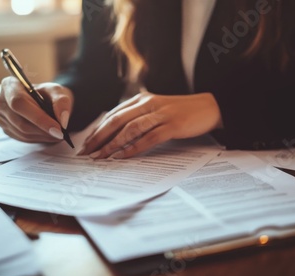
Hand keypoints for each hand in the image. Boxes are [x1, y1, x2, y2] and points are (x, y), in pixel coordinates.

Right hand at [0, 77, 73, 142]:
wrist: (43, 100)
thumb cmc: (47, 93)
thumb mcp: (57, 91)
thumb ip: (62, 101)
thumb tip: (62, 120)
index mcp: (10, 85)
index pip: (19, 103)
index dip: (38, 117)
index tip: (57, 128)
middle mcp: (0, 101)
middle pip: (20, 121)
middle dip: (43, 130)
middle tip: (60, 134)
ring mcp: (1, 116)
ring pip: (22, 132)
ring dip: (42, 136)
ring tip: (57, 134)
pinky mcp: (5, 128)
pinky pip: (22, 138)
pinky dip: (38, 138)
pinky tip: (48, 135)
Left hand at [79, 91, 221, 158]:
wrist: (208, 107)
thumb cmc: (179, 112)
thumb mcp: (155, 111)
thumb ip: (137, 119)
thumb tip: (115, 136)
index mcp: (141, 100)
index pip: (112, 115)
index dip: (98, 130)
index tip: (86, 144)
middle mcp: (147, 104)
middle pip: (116, 121)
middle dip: (99, 138)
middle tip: (86, 153)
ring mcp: (160, 114)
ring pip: (129, 129)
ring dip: (112, 144)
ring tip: (100, 157)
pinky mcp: (172, 125)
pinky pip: (149, 138)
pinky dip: (134, 148)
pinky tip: (123, 156)